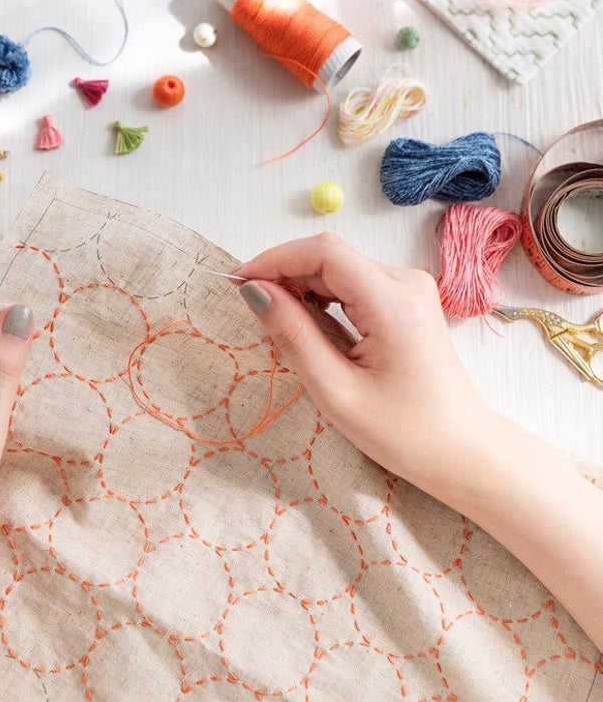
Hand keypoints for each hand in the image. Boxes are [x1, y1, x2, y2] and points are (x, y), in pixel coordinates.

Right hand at [234, 232, 496, 504]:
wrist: (462, 449)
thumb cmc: (404, 433)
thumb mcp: (337, 393)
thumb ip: (294, 336)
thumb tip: (255, 291)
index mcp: (394, 304)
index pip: (324, 252)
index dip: (275, 259)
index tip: (239, 284)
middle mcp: (407, 282)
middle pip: (331, 256)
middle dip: (285, 275)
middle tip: (254, 312)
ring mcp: (411, 288)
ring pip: (340, 267)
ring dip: (303, 286)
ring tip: (281, 326)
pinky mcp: (408, 299)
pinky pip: (354, 282)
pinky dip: (324, 296)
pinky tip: (311, 327)